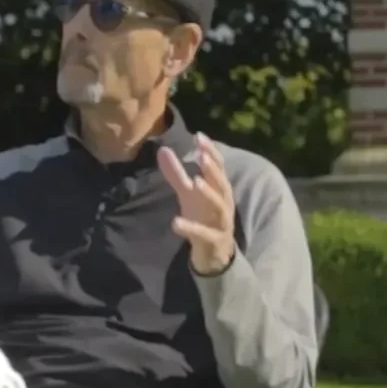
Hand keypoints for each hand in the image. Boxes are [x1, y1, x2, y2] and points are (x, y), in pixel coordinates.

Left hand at [158, 133, 235, 274]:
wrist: (213, 251)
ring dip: (208, 193)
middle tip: (202, 155)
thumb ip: (176, 173)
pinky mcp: (214, 239)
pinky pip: (203, 233)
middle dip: (213, 169)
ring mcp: (221, 221)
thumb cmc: (202, 217)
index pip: (218, 167)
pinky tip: (175, 223)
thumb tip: (163, 150)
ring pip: (220, 205)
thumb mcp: (187, 194)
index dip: (210, 151)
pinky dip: (191, 228)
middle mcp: (223, 202)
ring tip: (195, 182)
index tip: (199, 136)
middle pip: (222, 183)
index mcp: (218, 189)